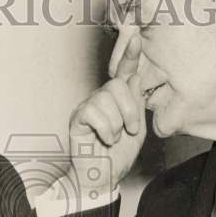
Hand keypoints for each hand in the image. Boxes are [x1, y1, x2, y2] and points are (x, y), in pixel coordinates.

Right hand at [66, 33, 146, 197]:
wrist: (102, 179)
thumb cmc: (118, 156)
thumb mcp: (137, 128)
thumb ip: (137, 103)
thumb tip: (134, 77)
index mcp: (118, 100)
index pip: (124, 72)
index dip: (130, 55)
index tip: (137, 37)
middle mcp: (102, 99)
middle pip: (117, 84)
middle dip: (130, 109)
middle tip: (130, 129)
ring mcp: (88, 107)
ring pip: (106, 98)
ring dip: (117, 123)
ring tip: (115, 138)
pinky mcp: (77, 118)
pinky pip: (94, 112)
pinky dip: (106, 129)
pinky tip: (105, 139)